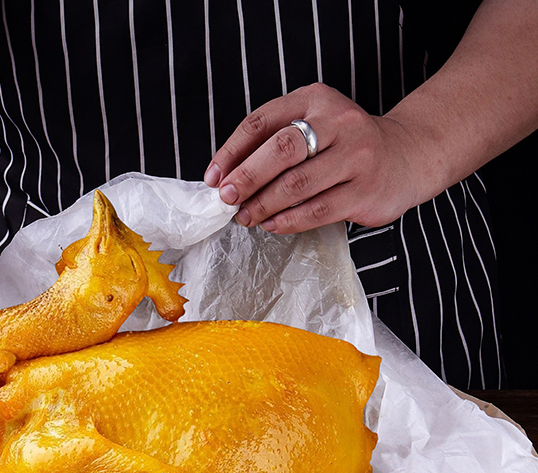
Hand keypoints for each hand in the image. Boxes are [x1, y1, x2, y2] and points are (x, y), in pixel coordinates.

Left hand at [204, 83, 424, 233]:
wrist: (407, 155)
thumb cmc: (344, 145)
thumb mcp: (312, 125)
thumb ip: (273, 143)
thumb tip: (225, 178)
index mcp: (315, 99)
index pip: (262, 121)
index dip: (232, 152)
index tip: (213, 178)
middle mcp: (339, 122)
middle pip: (281, 150)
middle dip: (246, 178)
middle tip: (226, 199)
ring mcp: (356, 156)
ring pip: (297, 185)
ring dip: (263, 205)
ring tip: (245, 217)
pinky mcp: (365, 190)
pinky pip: (316, 210)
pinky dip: (287, 221)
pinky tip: (271, 225)